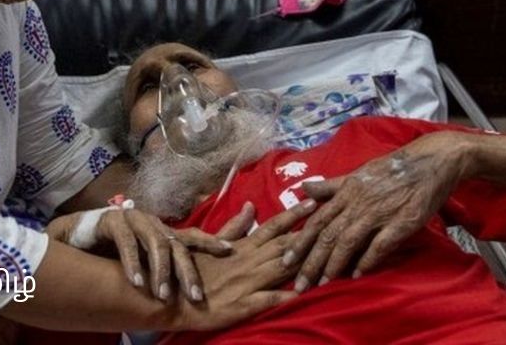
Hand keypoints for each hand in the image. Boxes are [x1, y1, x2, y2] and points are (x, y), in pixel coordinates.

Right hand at [47, 206, 234, 301]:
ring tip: (162, 295)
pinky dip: (132, 264)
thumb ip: (165, 267)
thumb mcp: (143, 260)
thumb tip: (192, 289)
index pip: (192, 236)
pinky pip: (126, 243)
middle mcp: (152, 223)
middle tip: (195, 297)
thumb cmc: (113, 252)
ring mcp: (133, 220)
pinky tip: (136, 282)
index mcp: (163, 232)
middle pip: (177, 245)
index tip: (230, 251)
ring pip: (155, 243)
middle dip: (187, 272)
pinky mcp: (113, 221)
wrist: (77, 239)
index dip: (211, 241)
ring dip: (160, 272)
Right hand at [175, 199, 317, 331]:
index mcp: (243, 247)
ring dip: (305, 263)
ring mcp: (248, 283)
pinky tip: (303, 294)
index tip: (314, 201)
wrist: (172, 297)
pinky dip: (285, 296)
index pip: (273, 226)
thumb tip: (250, 205)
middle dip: (310, 233)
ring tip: (328, 255)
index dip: (294, 214)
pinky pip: (268, 300)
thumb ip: (234, 227)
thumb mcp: (209, 241)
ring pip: (282, 270)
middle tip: (333, 220)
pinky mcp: (244, 305)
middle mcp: (250, 261)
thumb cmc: (191, 268)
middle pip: (285, 245)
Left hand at [286, 131, 472, 289]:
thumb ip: (331, 186)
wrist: (430, 161)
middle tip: (299, 285)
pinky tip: (358, 274)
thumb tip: (304, 189)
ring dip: (334, 264)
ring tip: (323, 284)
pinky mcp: (401, 222)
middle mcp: (357, 203)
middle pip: (328, 235)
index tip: (286, 262)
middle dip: (311, 262)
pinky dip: (368, 260)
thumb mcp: (358, 174)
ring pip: (348, 241)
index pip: (316, 221)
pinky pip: (380, 244)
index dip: (300, 243)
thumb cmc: (392, 169)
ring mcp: (379, 213)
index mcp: (345, 192)